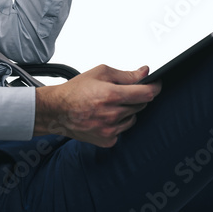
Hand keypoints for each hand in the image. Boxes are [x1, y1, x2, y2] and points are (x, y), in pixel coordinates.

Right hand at [34, 65, 160, 146]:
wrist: (56, 110)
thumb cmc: (75, 91)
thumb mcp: (100, 73)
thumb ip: (126, 74)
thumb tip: (144, 72)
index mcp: (112, 95)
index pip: (146, 93)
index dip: (155, 87)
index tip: (156, 84)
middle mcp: (112, 115)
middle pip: (141, 105)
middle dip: (136, 97)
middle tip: (122, 92)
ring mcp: (110, 130)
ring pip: (133, 118)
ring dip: (127, 110)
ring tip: (110, 104)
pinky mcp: (107, 140)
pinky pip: (122, 130)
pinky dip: (118, 123)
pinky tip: (105, 116)